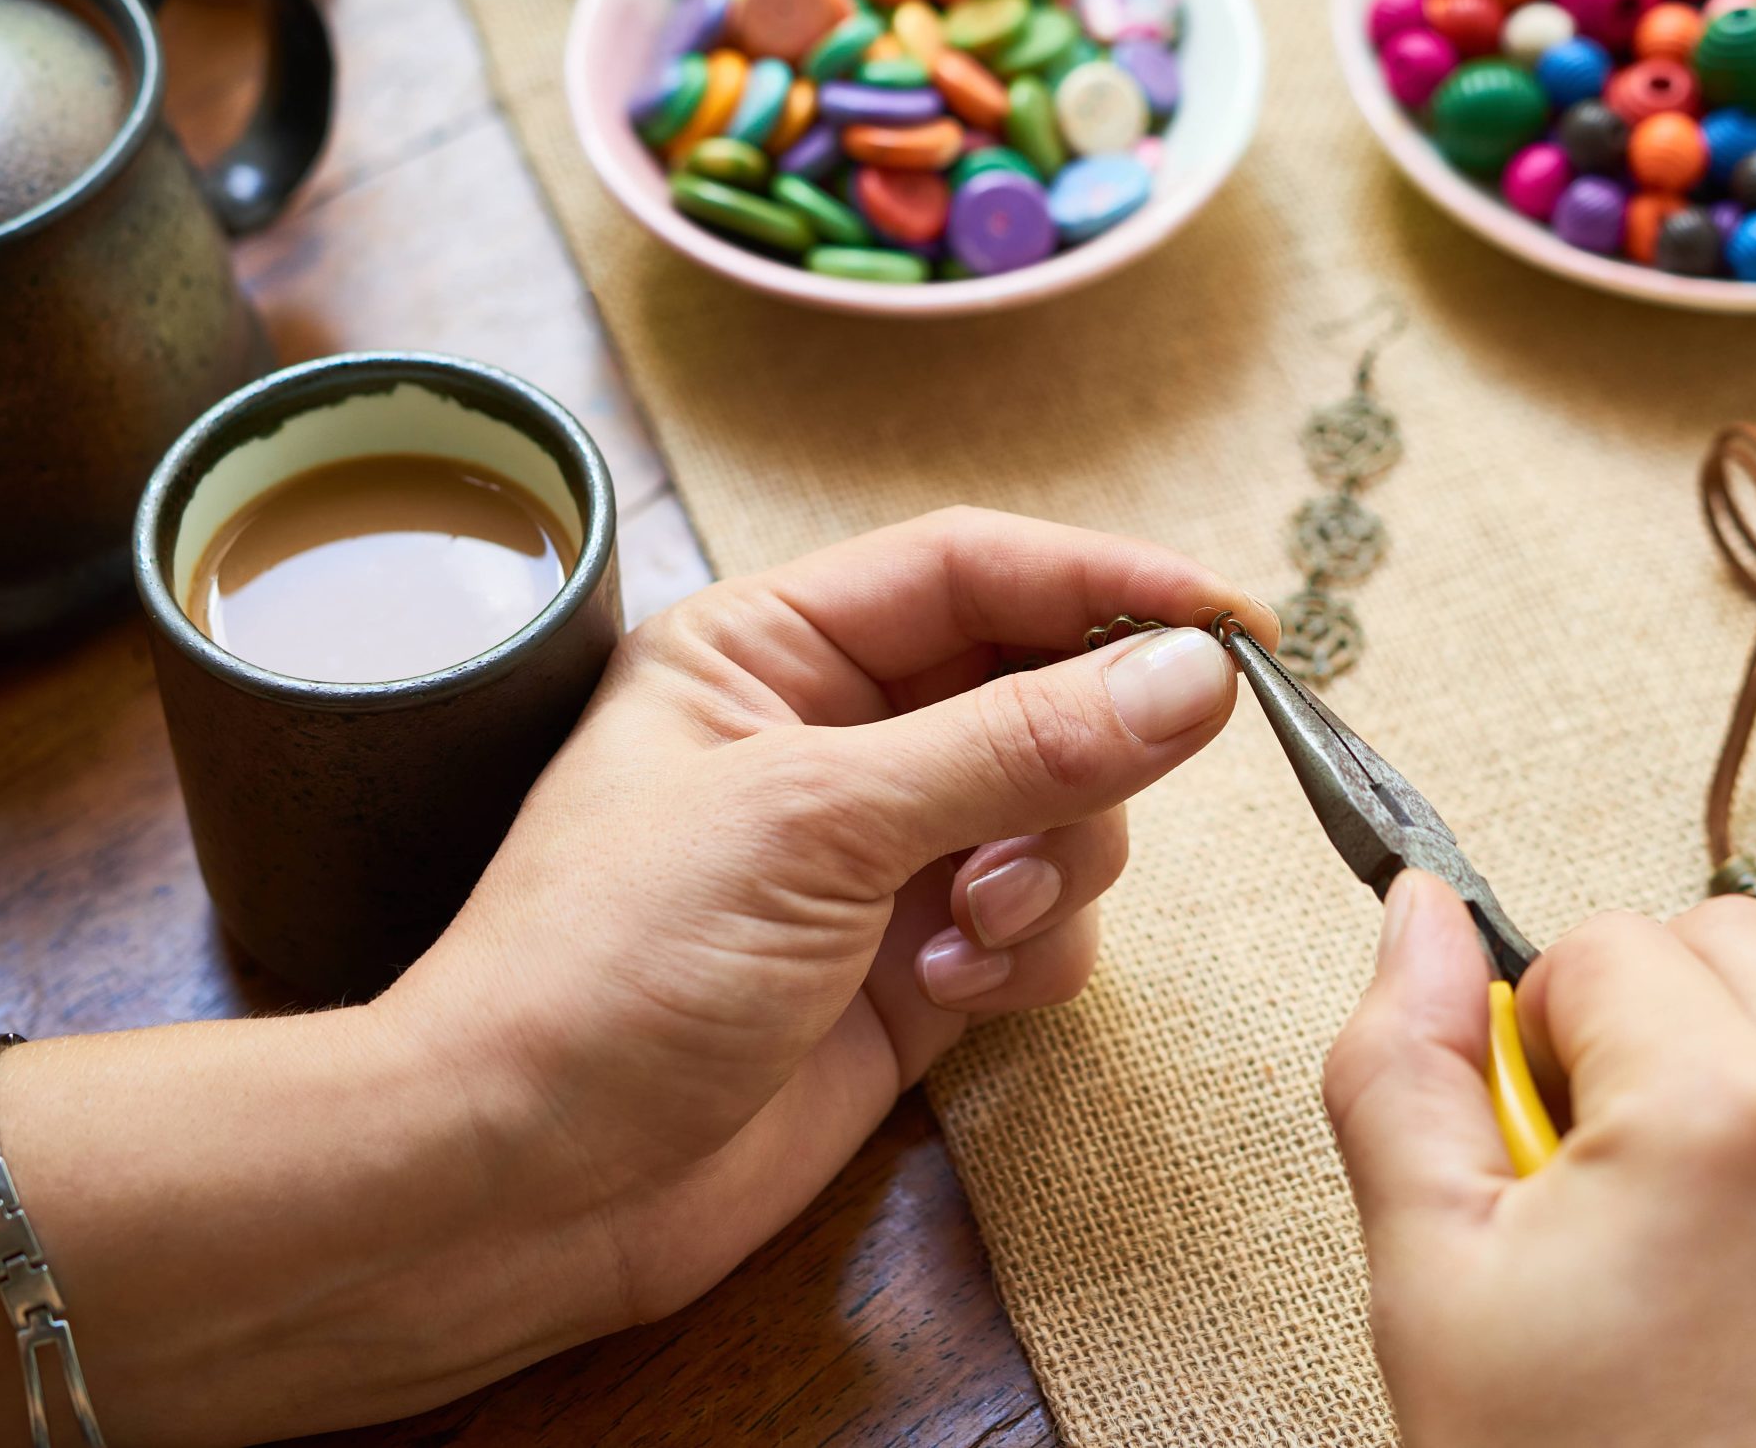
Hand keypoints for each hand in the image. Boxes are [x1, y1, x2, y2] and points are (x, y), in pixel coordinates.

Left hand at [383, 508, 1275, 1358]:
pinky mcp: (914, 970)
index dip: (1103, 583)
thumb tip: (1191, 673)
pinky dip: (1031, 953)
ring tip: (971, 927)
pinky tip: (952, 991)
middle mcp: (832, 739)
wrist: (526, 1186)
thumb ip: (1014, 743)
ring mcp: (879, 860)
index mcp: (768, 650)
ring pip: (1060, 813)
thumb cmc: (608, 966)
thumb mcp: (814, 820)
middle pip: (1036, 688)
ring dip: (1051, 867)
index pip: (971, 569)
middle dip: (1078, 754)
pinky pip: (1043, 925)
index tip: (1230, 623)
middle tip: (1081, 809)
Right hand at [1325, 880, 1755, 1447]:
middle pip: (1728, 943)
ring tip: (1708, 1239)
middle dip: (1652, 1033)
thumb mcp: (1433, 1284)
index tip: (1547, 1168)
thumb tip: (1418, 912)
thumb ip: (1403, 1066)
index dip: (1541, 1050)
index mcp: (1721, 1114)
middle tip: (1616, 1192)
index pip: (1599, 942)